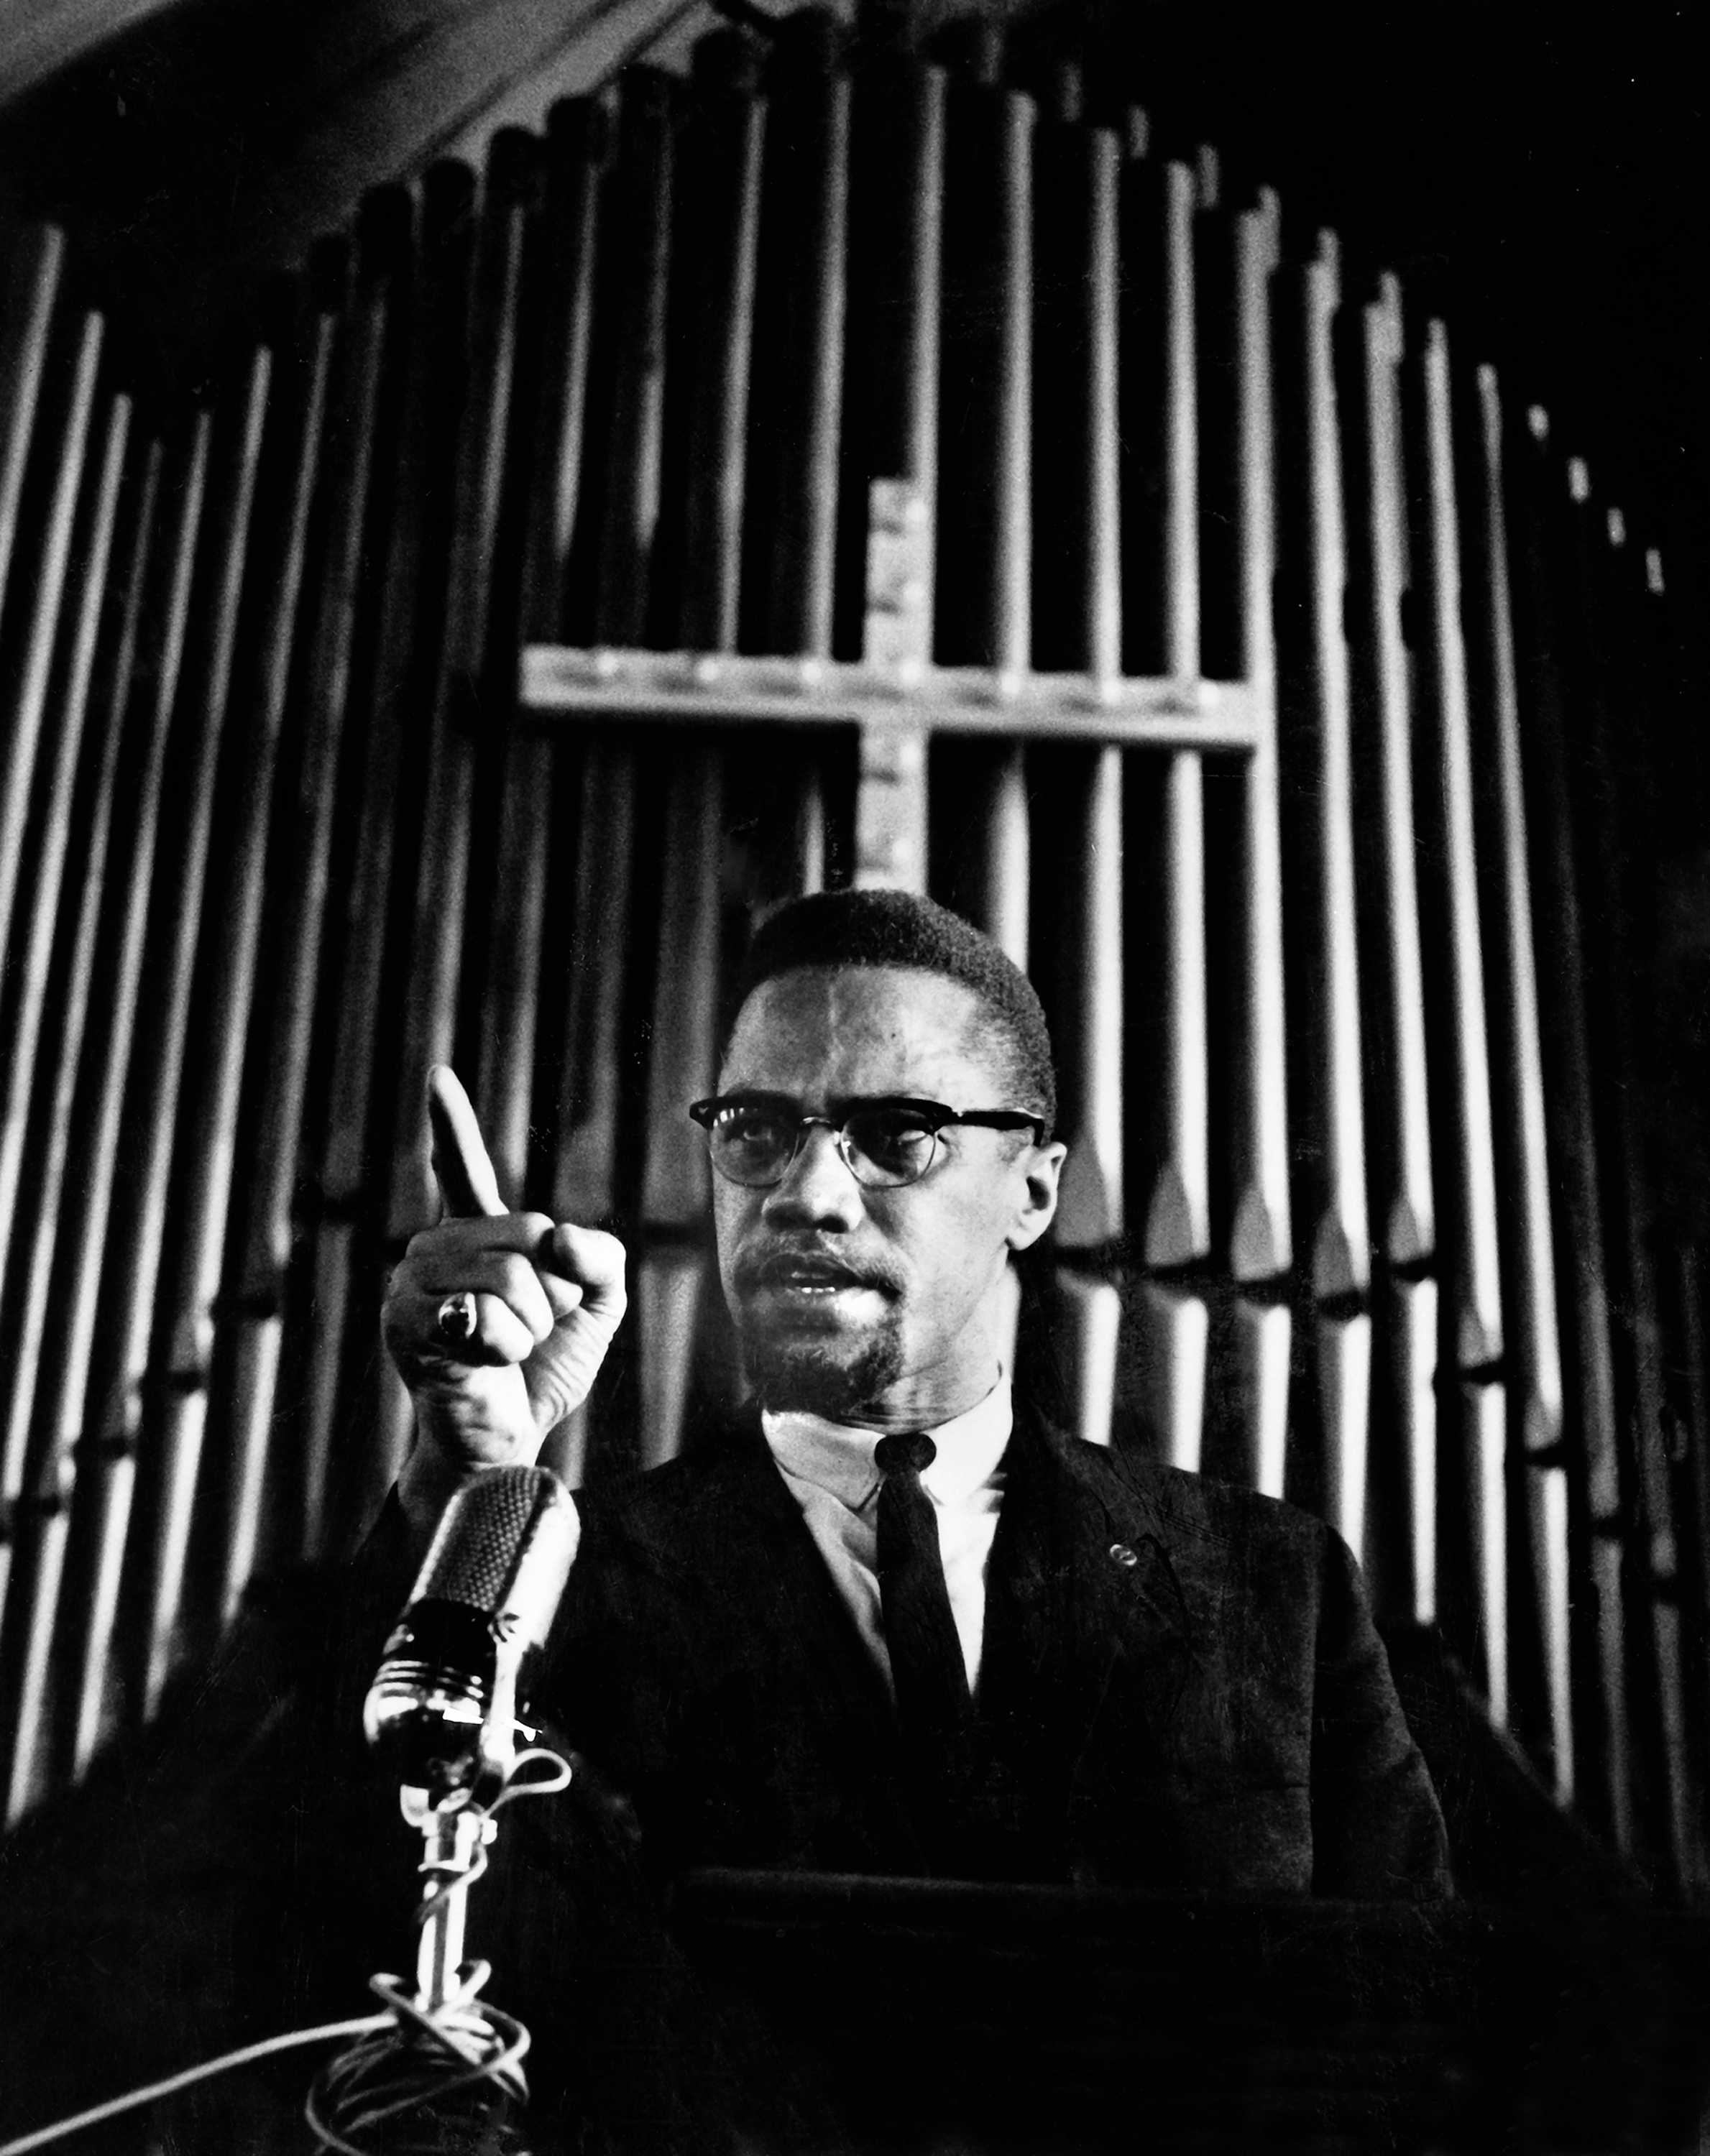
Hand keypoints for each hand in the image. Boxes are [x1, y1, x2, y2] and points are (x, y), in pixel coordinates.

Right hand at [384, 1066, 625, 1537]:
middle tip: (530, 1334)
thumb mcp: (598, 1301)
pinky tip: (483, 1362)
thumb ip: (599, 1254)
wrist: (512, 1435)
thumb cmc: (547, 1367)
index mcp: (479, 1235)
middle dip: (555, 1294)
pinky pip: (483, 1314)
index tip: (436, 1075)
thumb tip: (554, 1234)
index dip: (450, 1124)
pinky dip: (504, 1345)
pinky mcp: (408, 1322)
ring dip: (531, 1326)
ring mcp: (414, 1283)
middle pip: (530, 1235)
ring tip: (508, 1351)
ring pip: (511, 1275)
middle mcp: (437, 1248)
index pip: (463, 1169)